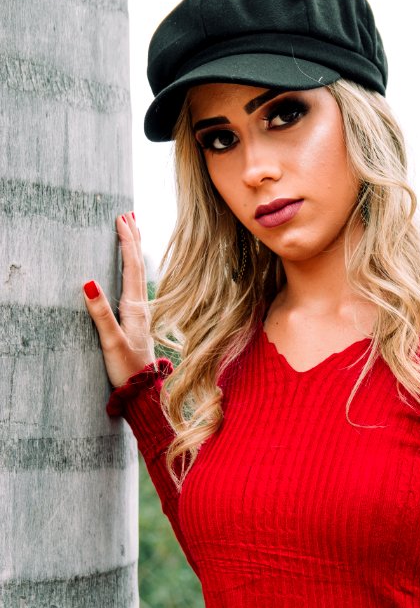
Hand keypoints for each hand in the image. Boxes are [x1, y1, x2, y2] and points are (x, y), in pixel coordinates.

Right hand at [83, 212, 154, 386]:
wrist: (143, 393)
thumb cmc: (128, 369)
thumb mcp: (111, 342)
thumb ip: (101, 313)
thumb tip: (88, 282)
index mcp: (135, 308)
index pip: (132, 267)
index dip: (127, 242)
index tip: (121, 219)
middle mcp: (141, 307)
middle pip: (138, 266)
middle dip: (133, 240)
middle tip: (128, 214)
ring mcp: (140, 314)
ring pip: (138, 275)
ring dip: (134, 252)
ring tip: (132, 233)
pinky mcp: (137, 322)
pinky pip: (135, 286)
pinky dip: (132, 270)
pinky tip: (130, 271)